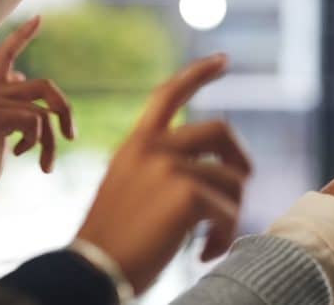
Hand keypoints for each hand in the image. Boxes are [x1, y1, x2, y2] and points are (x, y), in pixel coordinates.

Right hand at [0, 16, 73, 205]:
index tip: (39, 18)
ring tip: (47, 163)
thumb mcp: (0, 124)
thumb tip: (21, 76)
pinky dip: (37, 142)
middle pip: (46, 86)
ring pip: (43, 111)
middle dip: (65, 111)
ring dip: (52, 141)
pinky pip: (35, 121)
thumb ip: (11, 100)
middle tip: (71, 136)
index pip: (7, 54)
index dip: (23, 36)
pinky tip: (19, 154)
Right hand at [75, 54, 252, 293]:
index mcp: (135, 145)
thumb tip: (212, 172)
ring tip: (208, 241)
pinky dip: (224, 235)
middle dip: (240, 159)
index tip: (222, 60)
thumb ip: (160, 171)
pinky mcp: (187, 194)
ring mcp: (170, 168)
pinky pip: (229, 211)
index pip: (168, 94)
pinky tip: (204, 253)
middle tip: (242, 186)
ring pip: (232, 180)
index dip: (198, 73)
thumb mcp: (127, 191)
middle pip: (220, 131)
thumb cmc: (111, 245)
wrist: (91, 273)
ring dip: (230, 213)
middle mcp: (152, 148)